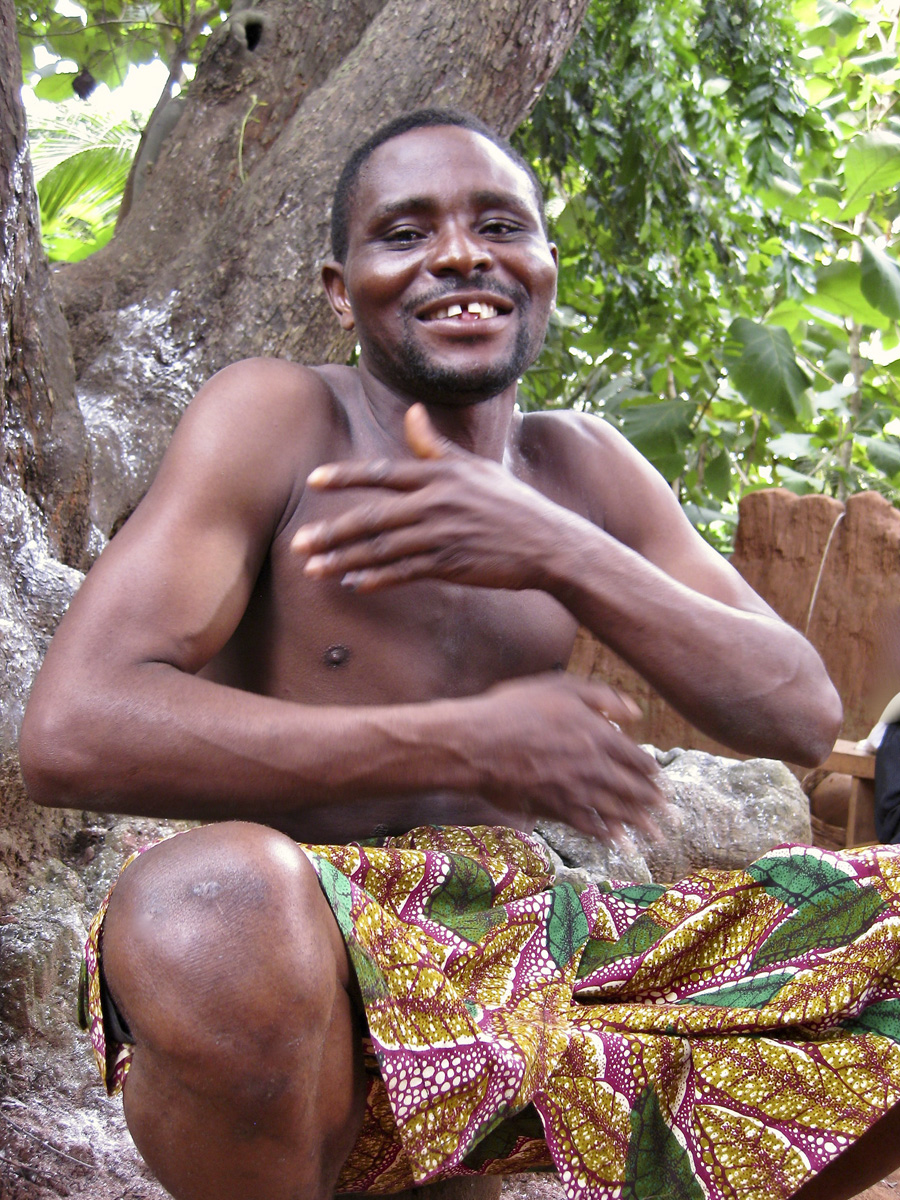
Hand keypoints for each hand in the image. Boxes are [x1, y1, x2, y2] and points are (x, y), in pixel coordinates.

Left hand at [291, 404, 578, 591]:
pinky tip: (354, 585)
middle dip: (331, 531)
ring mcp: (442, 535)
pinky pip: (404, 573)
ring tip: (313, 569)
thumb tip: (411, 413)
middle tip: (299, 542)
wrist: (549, 543)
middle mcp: (436, 503)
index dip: (345, 477)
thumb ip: (435, 445)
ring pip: (382, 549)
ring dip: (344, 560)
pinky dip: (377, 580)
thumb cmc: (511, 504)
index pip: (382, 473)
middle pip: (371, 517)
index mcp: (438, 475)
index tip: (314, 480)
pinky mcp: (451, 564)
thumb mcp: (474, 467)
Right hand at [471, 673, 665, 843]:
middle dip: (656, 806)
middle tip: (674, 818)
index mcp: (599, 734)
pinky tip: (613, 840)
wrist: (476, 742)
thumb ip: (602, 697)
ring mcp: (574, 789)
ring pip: (616, 811)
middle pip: (633, 790)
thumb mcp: (560, 687)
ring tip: (655, 838)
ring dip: (638, 826)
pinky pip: (587, 824)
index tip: (663, 783)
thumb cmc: (514, 708)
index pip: (637, 758)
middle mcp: (593, 765)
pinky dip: (603, 833)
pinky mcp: (554, 807)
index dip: (653, 773)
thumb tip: (636, 712)